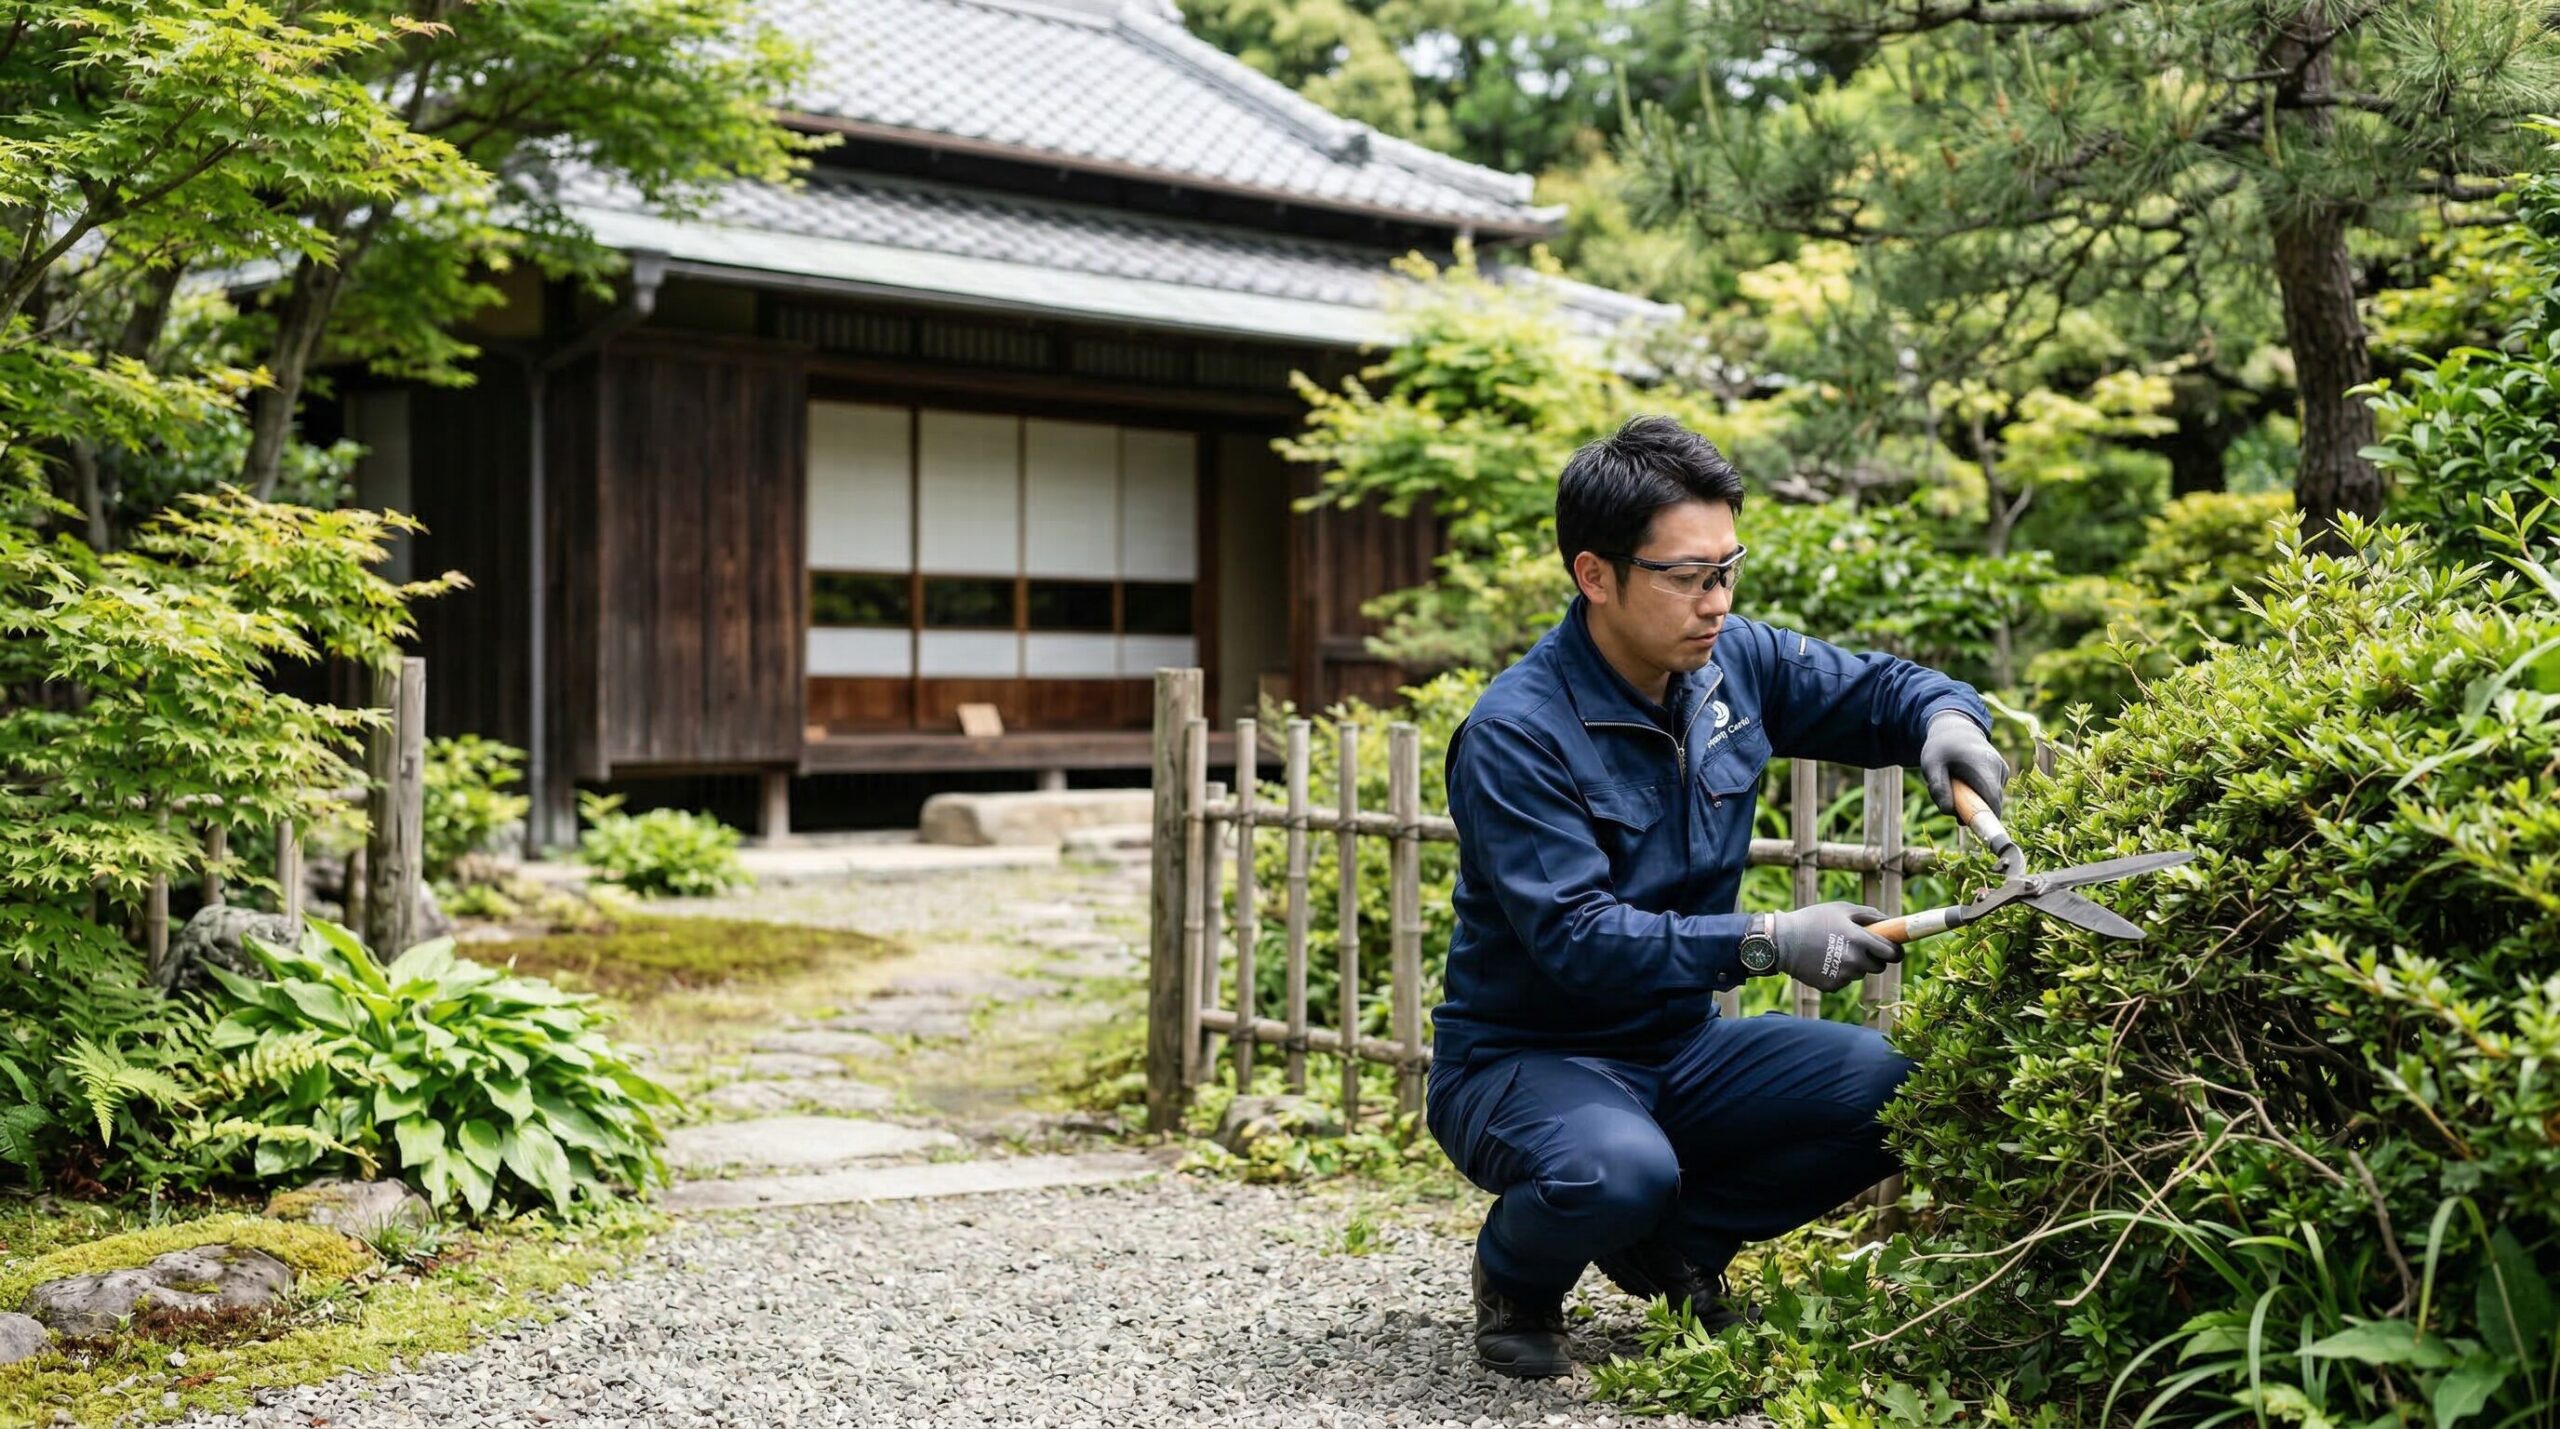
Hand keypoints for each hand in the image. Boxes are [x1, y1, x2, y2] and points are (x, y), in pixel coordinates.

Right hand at [1766, 902, 1901, 990]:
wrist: (1782, 942)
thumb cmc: (1813, 920)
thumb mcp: (1841, 909)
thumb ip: (1869, 914)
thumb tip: (1891, 921)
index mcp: (1859, 939)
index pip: (1892, 952)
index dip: (1896, 951)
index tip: (1895, 950)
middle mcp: (1854, 960)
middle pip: (1879, 967)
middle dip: (1875, 958)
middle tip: (1861, 949)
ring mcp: (1843, 975)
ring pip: (1861, 973)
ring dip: (1855, 965)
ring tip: (1835, 951)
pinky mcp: (1832, 986)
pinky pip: (1845, 981)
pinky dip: (1839, 973)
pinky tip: (1824, 961)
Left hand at [1920, 712, 2009, 817]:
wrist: (1956, 730)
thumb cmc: (1942, 748)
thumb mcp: (1931, 765)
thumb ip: (1938, 788)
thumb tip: (1948, 811)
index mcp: (1982, 765)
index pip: (1991, 799)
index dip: (1987, 818)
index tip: (1979, 831)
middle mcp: (1998, 768)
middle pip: (1991, 803)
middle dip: (1972, 811)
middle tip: (1950, 804)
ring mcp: (2003, 770)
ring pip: (1990, 799)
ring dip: (1972, 801)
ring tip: (1955, 784)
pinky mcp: (2002, 774)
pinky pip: (1990, 794)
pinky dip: (1977, 795)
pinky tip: (1965, 782)